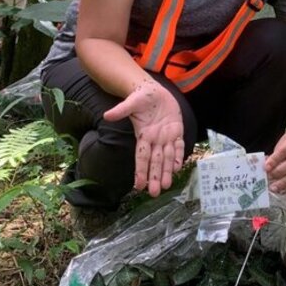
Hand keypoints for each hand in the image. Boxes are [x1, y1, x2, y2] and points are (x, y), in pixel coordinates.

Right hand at [103, 79, 184, 196]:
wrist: (154, 92)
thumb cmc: (141, 96)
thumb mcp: (132, 102)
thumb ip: (121, 110)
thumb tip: (107, 115)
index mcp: (144, 134)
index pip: (141, 156)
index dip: (140, 170)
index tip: (138, 185)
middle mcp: (155, 139)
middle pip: (155, 161)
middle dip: (155, 177)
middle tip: (155, 193)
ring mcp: (166, 136)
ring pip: (167, 157)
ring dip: (167, 171)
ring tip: (166, 186)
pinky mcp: (176, 130)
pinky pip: (179, 145)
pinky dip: (178, 155)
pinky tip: (178, 167)